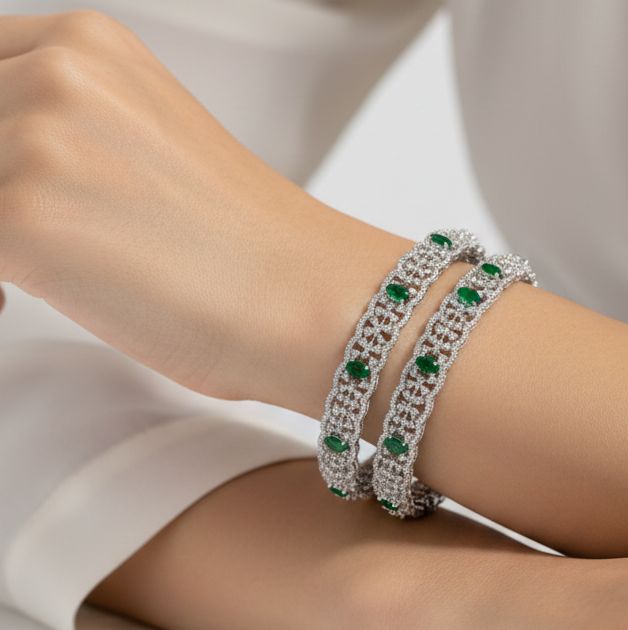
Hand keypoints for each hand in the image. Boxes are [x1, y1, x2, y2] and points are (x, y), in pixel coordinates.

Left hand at [0, 11, 409, 405]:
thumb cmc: (250, 251)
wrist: (311, 302)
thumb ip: (64, 132)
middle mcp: (59, 72)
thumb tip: (9, 176)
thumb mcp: (147, 147)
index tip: (6, 186)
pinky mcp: (27, 218)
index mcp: (90, 44)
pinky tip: (20, 300)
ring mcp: (40, 140)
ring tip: (20, 280)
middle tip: (19, 242)